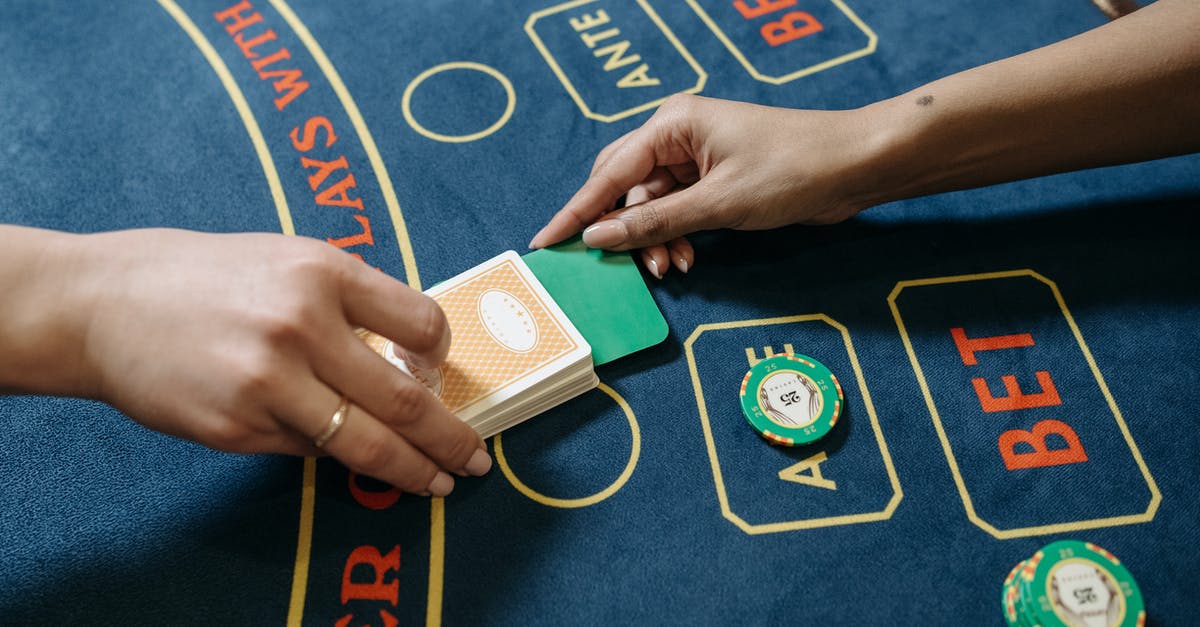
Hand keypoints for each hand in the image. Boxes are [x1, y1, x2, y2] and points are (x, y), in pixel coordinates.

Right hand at [67, 229, 488, 495]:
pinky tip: (345, 454)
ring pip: (363, 444)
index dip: (443, 357)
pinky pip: (307, 451)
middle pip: (404, 401)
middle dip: (450, 438)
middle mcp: (300, 327)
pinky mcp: (236, 428)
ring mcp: (267, 385)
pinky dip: (333, 453)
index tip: (442, 375)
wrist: (103, 302)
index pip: (422, 323)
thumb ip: (351, 302)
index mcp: (323, 273)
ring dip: (411, 470)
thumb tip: (411, 359)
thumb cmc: (206, 278)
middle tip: (475, 458)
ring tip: (438, 482)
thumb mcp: (288, 260)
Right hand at [529, 94, 878, 276]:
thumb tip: (598, 236)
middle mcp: (677, 136)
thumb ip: (654, 221)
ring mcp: (695, 159)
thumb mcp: (718, 202)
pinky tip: (689, 258)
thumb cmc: (792, 169)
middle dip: (621, 231)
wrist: (853, 166)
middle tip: (621, 267)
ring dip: (655, 240)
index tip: (545, 242)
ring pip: (650, 206)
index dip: (577, 211)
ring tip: (673, 267)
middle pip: (623, 187)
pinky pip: (676, 211)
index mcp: (672, 124)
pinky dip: (677, 236)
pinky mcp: (713, 180)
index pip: (609, 173)